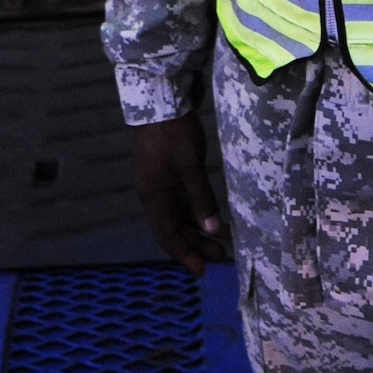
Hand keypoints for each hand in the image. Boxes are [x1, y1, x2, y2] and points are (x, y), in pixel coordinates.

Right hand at [131, 113, 228, 276]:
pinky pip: (177, 200)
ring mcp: (157, 181)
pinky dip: (193, 211)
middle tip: (220, 256)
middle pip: (172, 227)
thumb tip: (212, 230)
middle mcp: (152, 192)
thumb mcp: (191, 167)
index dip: (184, 254)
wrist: (159, 101)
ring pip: (176, 214)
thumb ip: (201, 199)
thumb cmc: (174, 134)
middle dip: (195, 244)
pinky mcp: (163, 171)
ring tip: (220, 239)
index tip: (202, 271)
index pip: (167, 235)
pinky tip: (208, 215)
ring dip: (196, 228)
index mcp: (154, 195)